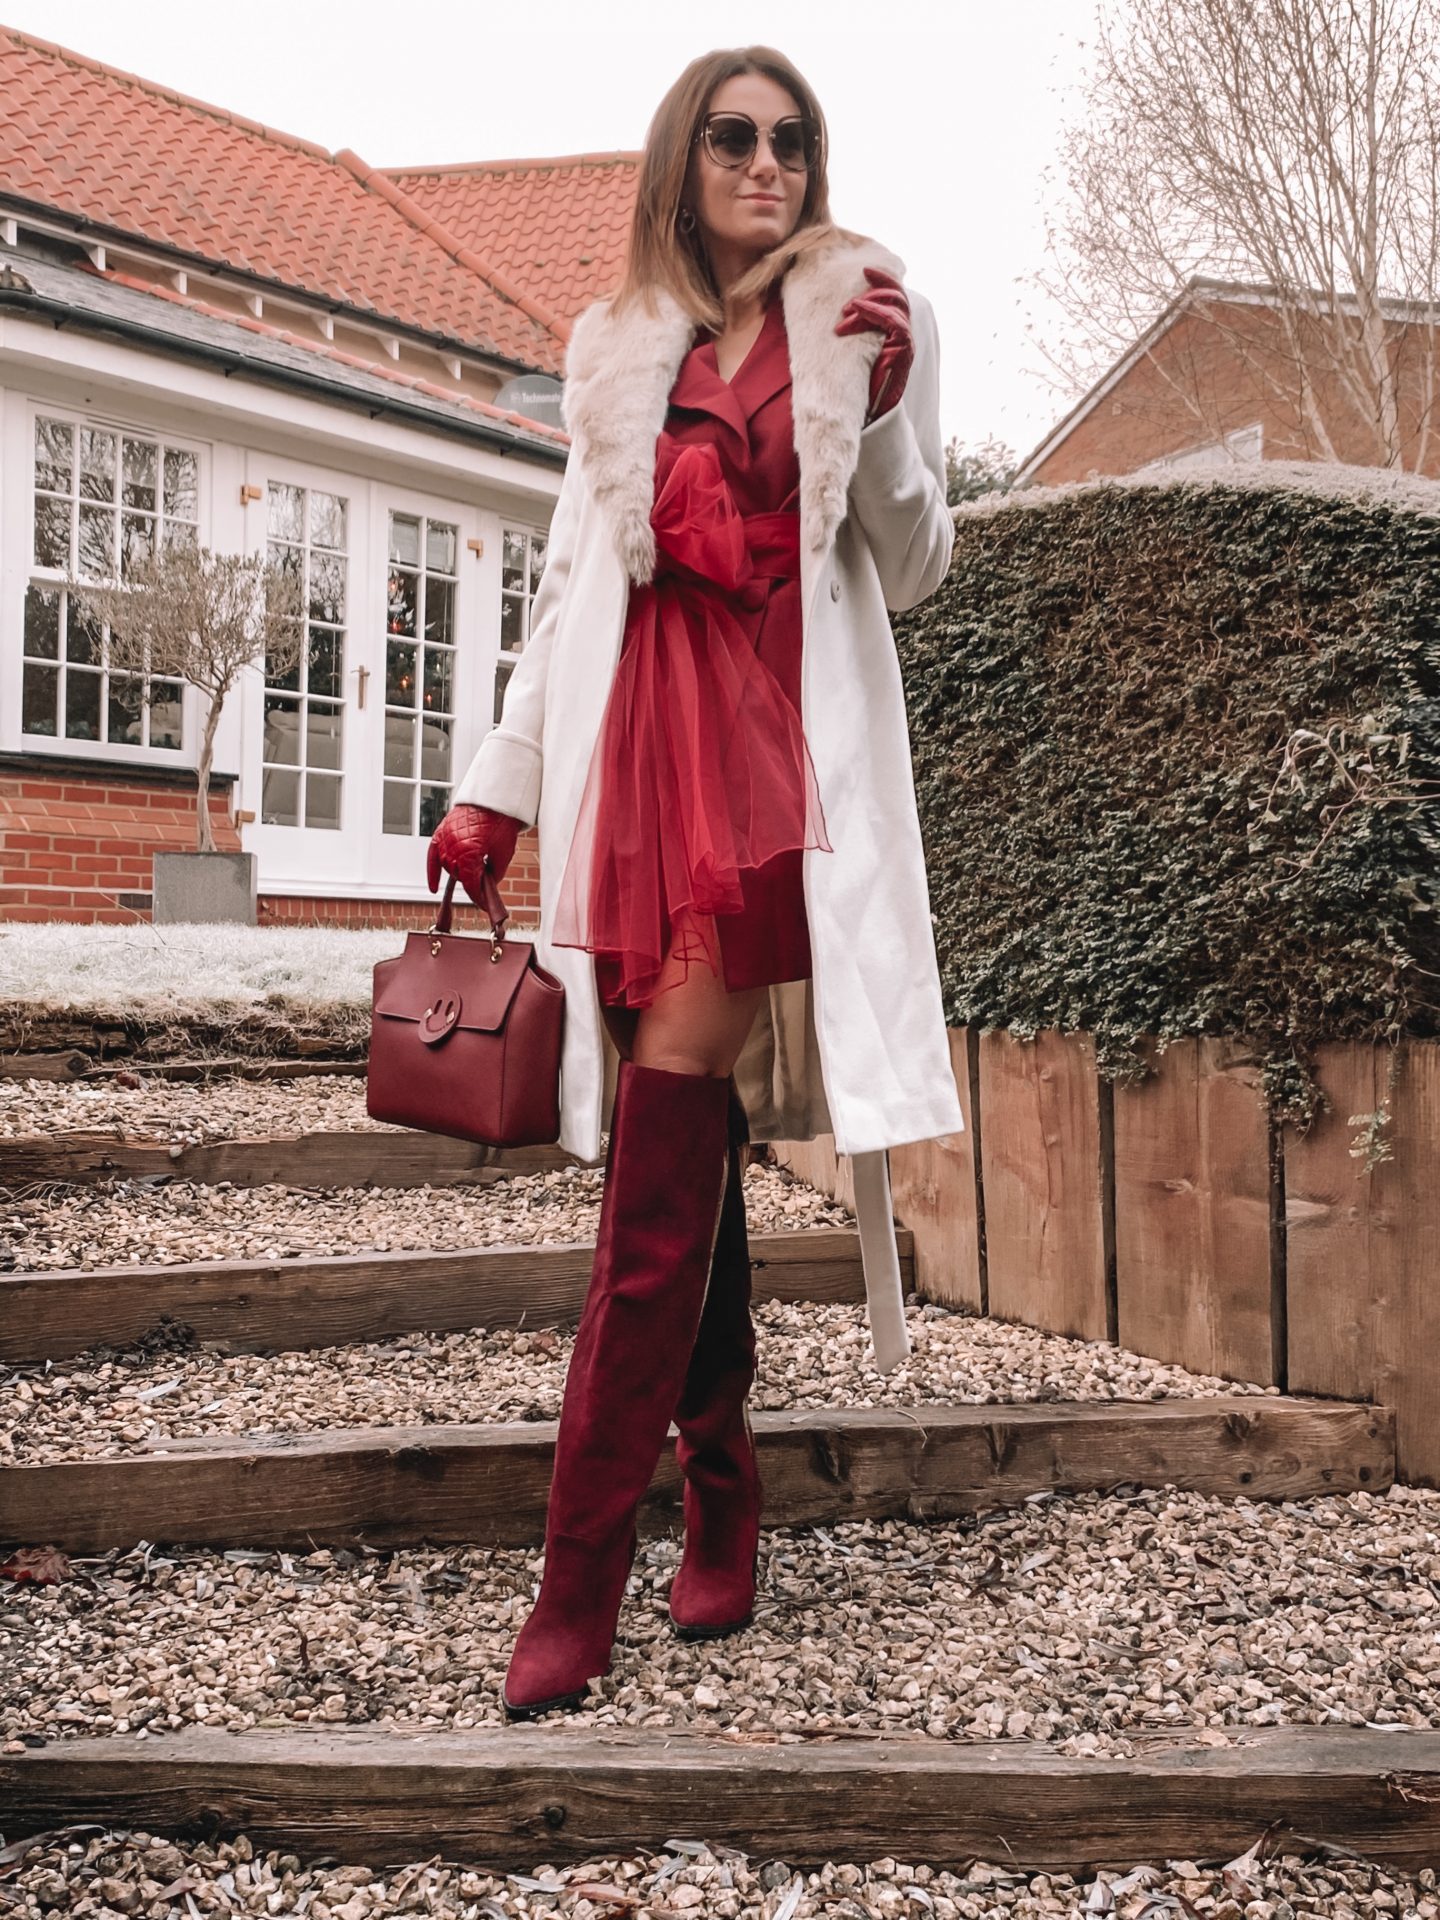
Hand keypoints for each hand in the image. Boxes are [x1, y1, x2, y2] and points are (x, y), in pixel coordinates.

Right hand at [426, 804, 521, 903]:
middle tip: (483, 884)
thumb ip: (495, 874)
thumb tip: (487, 887)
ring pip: (447, 867)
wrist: (495, 798)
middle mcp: (453, 847)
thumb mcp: (504, 853)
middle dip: (471, 882)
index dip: (478, 897)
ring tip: (470, 872)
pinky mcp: (441, 832)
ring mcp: (445, 839)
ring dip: (457, 873)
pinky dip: (432, 872)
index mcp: (469, 853)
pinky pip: (432, 856)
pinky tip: (434, 887)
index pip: (470, 885)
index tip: (483, 904)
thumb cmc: (501, 824)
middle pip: (459, 876)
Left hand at [835, 266, 912, 422]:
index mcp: (892, 327)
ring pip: (894, 306)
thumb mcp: (852, 348)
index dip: (883, 278)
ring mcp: (904, 340)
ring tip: (846, 310)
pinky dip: (874, 312)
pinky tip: (856, 310)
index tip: (865, 268)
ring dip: (869, 302)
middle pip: (897, 295)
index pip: (893, 295)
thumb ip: (851, 328)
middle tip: (856, 281)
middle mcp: (902, 331)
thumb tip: (827, 307)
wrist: (870, 411)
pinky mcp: (904, 350)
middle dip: (878, 284)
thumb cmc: (857, 381)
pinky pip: (893, 322)